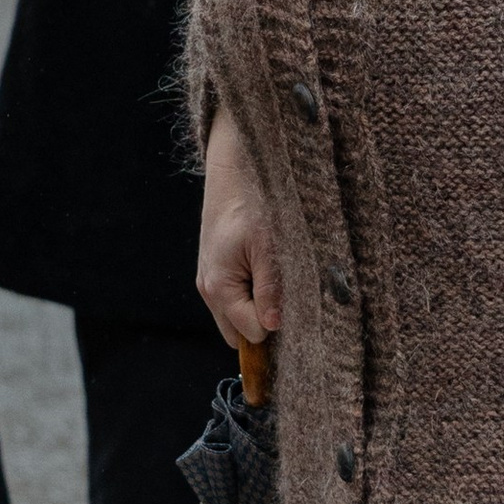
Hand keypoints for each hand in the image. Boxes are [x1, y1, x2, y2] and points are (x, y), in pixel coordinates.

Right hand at [196, 104, 281, 346]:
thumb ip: (270, 290)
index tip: (296, 306)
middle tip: (287, 296)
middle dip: (263, 324)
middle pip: (238, 333)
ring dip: (258, 308)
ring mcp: (208, 279)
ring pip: (235, 317)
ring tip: (276, 278)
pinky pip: (233, 298)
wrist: (234, 170)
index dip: (277, 326)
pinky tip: (264, 269)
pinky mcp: (214, 269)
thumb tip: (272, 328)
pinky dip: (251, 294)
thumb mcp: (269, 248)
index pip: (252, 334)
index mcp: (219, 287)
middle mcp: (208, 289)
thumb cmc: (252, 205)